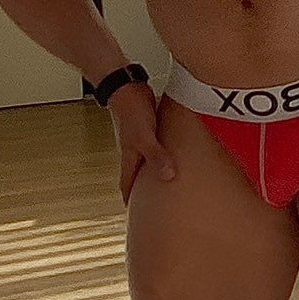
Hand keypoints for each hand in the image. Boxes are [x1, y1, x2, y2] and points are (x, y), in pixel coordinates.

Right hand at [108, 83, 176, 201]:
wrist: (126, 86)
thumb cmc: (131, 111)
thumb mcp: (145, 137)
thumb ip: (157, 156)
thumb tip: (168, 176)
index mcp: (130, 156)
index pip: (127, 184)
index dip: (130, 198)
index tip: (133, 213)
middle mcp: (133, 150)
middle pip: (137, 174)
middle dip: (142, 188)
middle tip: (151, 200)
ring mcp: (140, 138)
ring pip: (146, 159)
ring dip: (154, 169)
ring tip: (166, 178)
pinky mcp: (148, 127)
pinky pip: (156, 145)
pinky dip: (162, 152)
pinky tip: (172, 150)